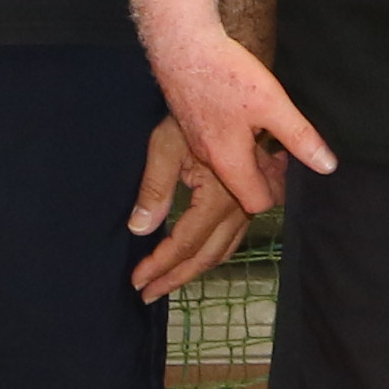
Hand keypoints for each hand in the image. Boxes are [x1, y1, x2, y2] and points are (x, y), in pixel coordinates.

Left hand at [124, 111, 254, 296]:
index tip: (137, 280)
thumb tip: (139, 228)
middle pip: (205, 256)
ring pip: (222, 251)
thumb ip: (153, 190)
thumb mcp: (165, 147)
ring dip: (193, 270)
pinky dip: (212, 254)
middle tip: (148, 293)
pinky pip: (233, 238)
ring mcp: (249, 206)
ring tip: (167, 283)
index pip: (184, 243)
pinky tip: (195, 260)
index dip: (160, 265)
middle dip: (175, 277)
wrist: (231, 95)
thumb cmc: (194, 116)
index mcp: (218, 196)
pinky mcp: (251, 201)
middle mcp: (239, 208)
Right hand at [150, 25, 331, 215]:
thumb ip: (300, 137)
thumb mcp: (272, 104)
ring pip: (230, 166)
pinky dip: (238, 144)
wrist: (182, 44)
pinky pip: (219, 148)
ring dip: (253, 160)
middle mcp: (209, 159)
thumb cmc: (225, 73)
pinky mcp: (193, 125)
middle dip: (267, 177)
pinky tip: (249, 120)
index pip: (257, 202)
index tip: (292, 173)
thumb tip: (326, 166)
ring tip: (272, 137)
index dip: (279, 194)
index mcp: (228, 162)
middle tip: (286, 154)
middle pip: (242, 186)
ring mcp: (198, 143)